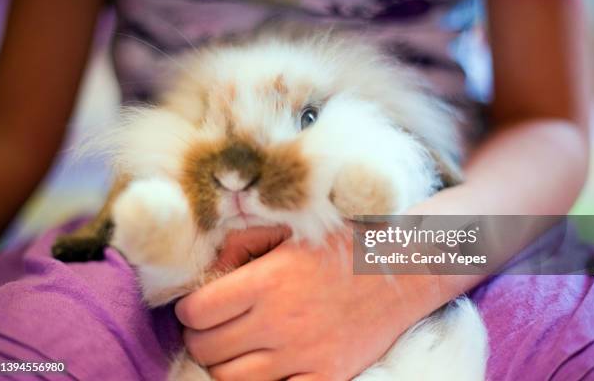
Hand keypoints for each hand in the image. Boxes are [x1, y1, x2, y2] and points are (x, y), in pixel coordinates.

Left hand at [176, 225, 441, 379]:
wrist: (402, 269)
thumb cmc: (343, 244)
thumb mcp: (290, 229)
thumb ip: (241, 243)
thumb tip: (210, 271)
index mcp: (269, 281)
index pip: (196, 312)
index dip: (190, 309)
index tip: (200, 305)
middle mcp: (282, 322)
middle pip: (206, 349)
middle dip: (201, 337)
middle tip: (215, 326)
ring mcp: (305, 355)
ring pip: (230, 380)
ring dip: (224, 365)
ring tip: (237, 347)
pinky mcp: (328, 377)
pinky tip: (266, 368)